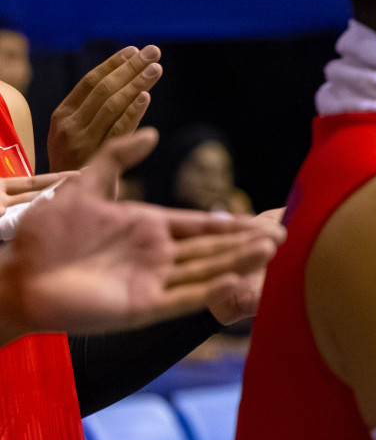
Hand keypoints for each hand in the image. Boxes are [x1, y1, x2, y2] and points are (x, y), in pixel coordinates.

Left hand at [0, 131, 281, 341]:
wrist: (15, 274)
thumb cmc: (43, 233)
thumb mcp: (83, 184)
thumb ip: (118, 157)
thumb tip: (152, 133)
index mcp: (146, 227)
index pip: (200, 225)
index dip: (233, 223)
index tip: (265, 219)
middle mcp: (155, 256)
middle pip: (213, 249)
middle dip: (248, 243)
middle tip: (285, 236)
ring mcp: (151, 282)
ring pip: (207, 271)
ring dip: (240, 262)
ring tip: (273, 251)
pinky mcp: (141, 307)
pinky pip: (185, 297)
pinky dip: (213, 290)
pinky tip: (239, 279)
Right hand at [48, 46, 162, 170]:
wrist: (66, 202)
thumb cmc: (77, 164)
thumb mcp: (76, 135)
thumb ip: (95, 112)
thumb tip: (129, 82)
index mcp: (62, 115)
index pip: (90, 82)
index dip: (114, 64)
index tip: (135, 50)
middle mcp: (69, 126)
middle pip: (103, 90)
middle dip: (130, 68)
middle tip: (153, 52)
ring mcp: (83, 142)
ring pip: (112, 107)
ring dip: (137, 84)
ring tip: (156, 68)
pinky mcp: (97, 159)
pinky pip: (118, 131)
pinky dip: (132, 113)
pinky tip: (145, 98)